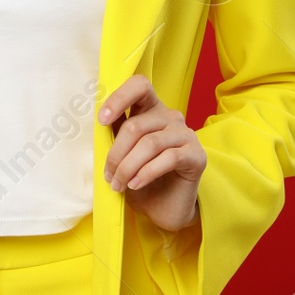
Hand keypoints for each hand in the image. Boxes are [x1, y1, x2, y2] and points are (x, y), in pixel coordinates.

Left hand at [99, 74, 205, 232]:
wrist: (164, 209)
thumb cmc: (141, 179)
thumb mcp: (123, 154)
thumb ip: (115, 135)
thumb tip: (97, 124)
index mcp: (151, 109)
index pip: (139, 86)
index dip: (119, 98)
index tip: (102, 120)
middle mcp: (171, 117)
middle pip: (136, 125)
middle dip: (116, 154)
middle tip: (108, 176)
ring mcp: (186, 134)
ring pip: (149, 143)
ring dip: (128, 167)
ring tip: (118, 185)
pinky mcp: (197, 155)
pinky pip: (168, 158)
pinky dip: (146, 173)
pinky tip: (135, 185)